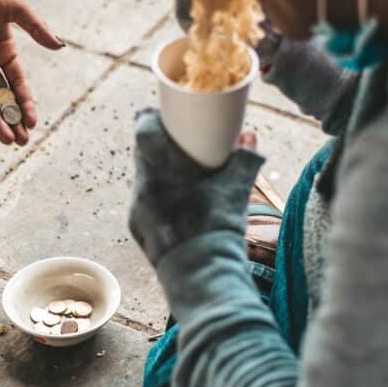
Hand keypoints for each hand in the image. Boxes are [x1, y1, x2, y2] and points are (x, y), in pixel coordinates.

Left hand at [0, 0, 63, 145]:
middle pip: (3, 98)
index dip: (26, 104)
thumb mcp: (14, 8)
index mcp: (6, 52)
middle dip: (12, 120)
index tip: (33, 123)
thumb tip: (59, 46)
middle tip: (22, 142)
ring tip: (6, 140)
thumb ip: (36, 27)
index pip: (19, 84)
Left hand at [129, 109, 264, 265]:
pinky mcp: (138, 229)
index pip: (142, 127)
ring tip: (179, 174)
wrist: (203, 272)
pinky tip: (175, 203)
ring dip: (158, 173)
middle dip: (158, 145)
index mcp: (160, 167)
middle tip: (177, 142)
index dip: (150, 117)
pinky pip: (144, 204)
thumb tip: (250, 138)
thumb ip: (246, 158)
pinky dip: (158, 198)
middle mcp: (142, 185)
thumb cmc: (219, 225)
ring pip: (143, 179)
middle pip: (142, 153)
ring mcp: (137, 209)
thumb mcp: (238, 189)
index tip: (163, 114)